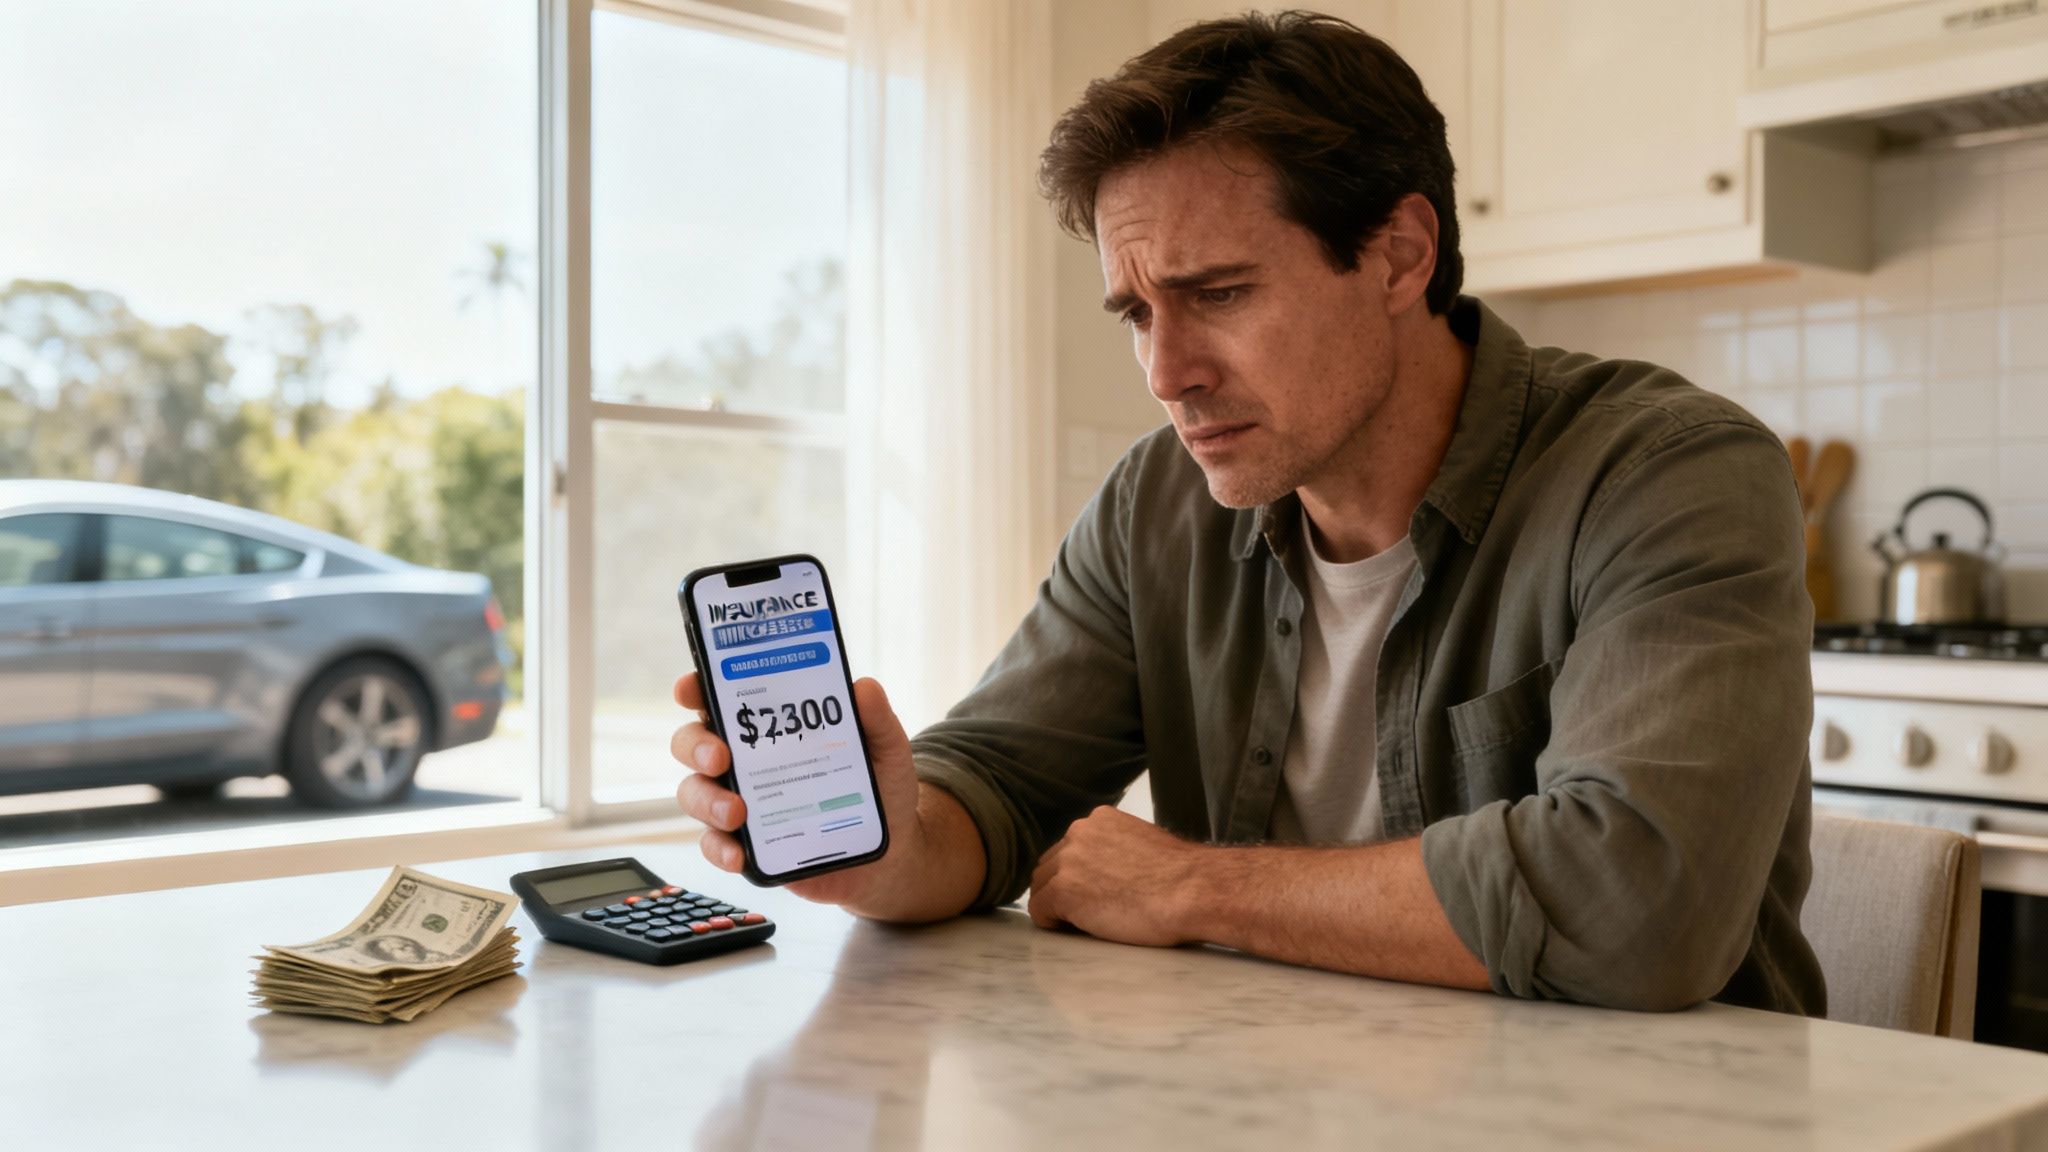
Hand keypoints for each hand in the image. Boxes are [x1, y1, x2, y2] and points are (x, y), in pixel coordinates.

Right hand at [670, 671, 928, 911]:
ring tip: (736, 813)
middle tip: (721, 757)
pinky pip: (713, 844)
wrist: (889, 855)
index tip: (690, 688)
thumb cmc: (879, 790)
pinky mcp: (745, 845)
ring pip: (695, 792)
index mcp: (771, 727)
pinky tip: (738, 855)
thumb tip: (864, 688)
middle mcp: (746, 760)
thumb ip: (877, 720)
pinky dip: (718, 848)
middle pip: (694, 742)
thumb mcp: (886, 751)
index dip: (697, 688)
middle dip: (697, 746)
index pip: (722, 698)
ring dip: (707, 800)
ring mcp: (740, 802)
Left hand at [1027, 805, 1202, 947]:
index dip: (1078, 875)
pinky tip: (1076, 930)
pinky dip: (1052, 923)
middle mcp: (1078, 833)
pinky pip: (1039, 911)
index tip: (1095, 894)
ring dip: (1057, 906)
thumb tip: (1106, 871)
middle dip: (1062, 888)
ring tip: (1086, 923)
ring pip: (1040, 887)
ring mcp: (1068, 861)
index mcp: (1099, 820)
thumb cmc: (1182, 877)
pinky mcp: (1064, 891)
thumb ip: (1116, 850)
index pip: (1069, 848)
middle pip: (1050, 866)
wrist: (1194, 891)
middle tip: (1089, 912)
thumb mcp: (1143, 845)